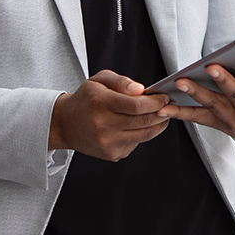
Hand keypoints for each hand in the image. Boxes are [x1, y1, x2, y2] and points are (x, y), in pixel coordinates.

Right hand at [48, 70, 169, 160]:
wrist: (65, 125)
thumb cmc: (85, 100)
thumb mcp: (99, 80)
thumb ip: (121, 81)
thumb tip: (141, 90)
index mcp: (100, 103)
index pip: (136, 105)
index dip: (156, 101)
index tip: (164, 97)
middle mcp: (103, 126)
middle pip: (144, 121)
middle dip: (162, 112)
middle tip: (169, 105)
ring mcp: (107, 143)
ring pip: (144, 135)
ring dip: (158, 124)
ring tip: (161, 115)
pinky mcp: (111, 154)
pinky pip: (136, 143)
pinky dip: (143, 133)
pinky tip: (140, 125)